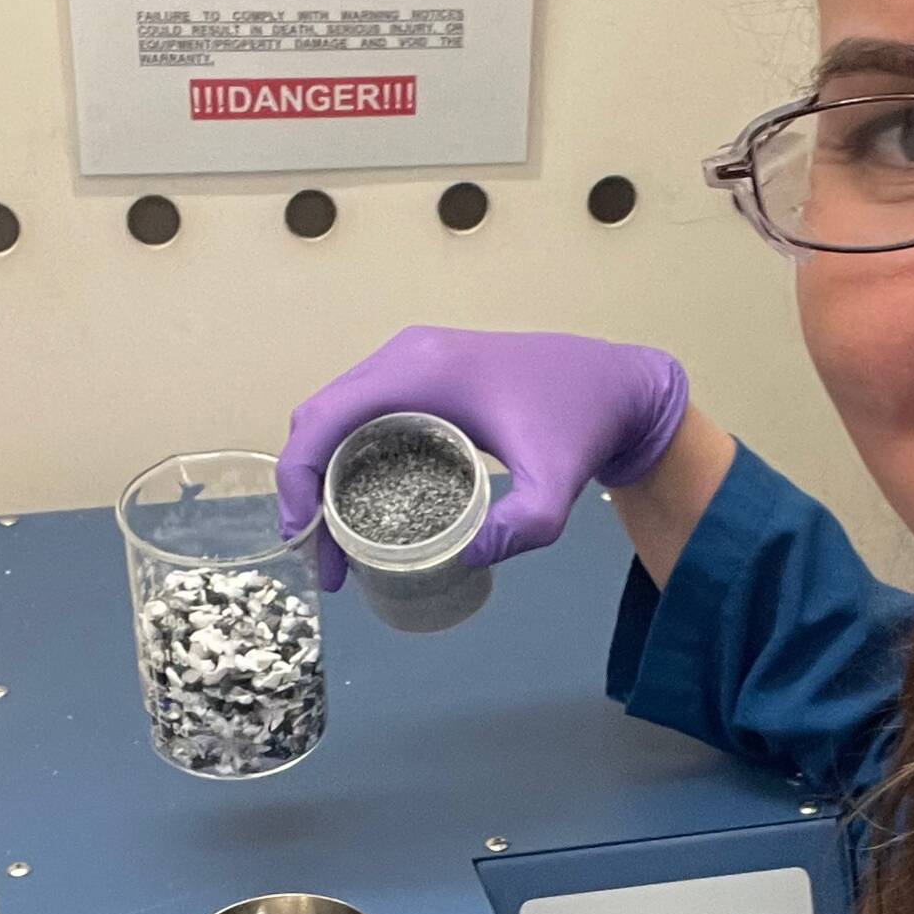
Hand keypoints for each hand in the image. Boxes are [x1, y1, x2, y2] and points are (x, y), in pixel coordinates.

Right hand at [278, 325, 689, 587]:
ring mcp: (410, 359)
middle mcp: (405, 355)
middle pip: (319, 417)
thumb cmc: (582, 425)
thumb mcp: (558, 486)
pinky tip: (359, 505)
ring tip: (335, 542)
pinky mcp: (422, 373)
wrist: (616, 385)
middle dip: (304, 488)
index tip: (303, 539)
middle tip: (322, 558)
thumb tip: (466, 557)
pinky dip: (344, 456)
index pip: (324, 419)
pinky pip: (362, 412)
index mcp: (420, 371)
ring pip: (336, 415)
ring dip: (320, 473)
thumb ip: (523, 526)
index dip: (297, 479)